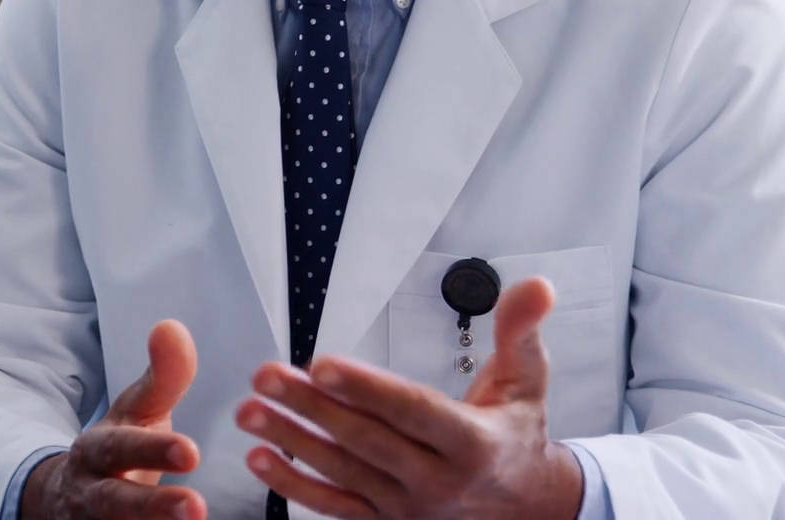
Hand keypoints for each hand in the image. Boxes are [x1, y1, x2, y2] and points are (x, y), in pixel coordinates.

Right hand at [22, 320, 208, 519]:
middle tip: (195, 507)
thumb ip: (162, 377)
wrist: (66, 499)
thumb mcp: (137, 413)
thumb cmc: (119, 449)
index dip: (154, 449)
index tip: (192, 452)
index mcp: (98, 449)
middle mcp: (90, 491)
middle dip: (151, 506)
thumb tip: (172, 327)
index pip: (122, 447)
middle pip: (113, 502)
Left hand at [234, 277, 582, 519]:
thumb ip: (521, 332)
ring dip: (291, 442)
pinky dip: (295, 486)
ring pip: (343, 473)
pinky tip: (261, 459)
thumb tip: (535, 287)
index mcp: (473, 442)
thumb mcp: (528, 382)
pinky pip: (335, 507)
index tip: (322, 364)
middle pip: (366, 441)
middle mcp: (439, 480)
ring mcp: (410, 508)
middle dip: (310, 407)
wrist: (529, 507)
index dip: (366, 388)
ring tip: (250, 411)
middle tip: (266, 376)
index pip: (413, 411)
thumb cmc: (516, 436)